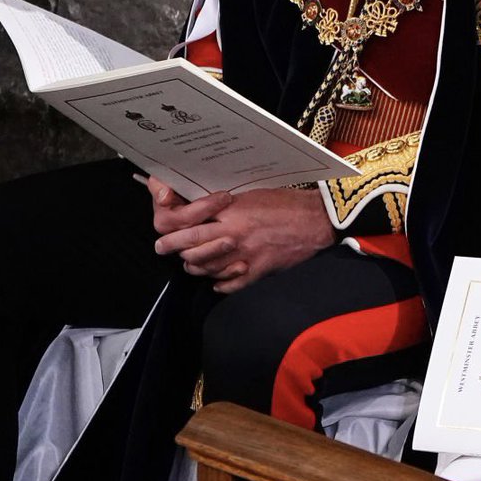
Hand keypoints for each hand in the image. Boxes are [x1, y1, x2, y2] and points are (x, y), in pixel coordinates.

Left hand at [146, 178, 334, 292]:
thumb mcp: (252, 196)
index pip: (189, 227)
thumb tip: (205, 213)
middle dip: (173, 250)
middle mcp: (234, 237)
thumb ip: (227, 208)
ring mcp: (245, 257)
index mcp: (231, 214)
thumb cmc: (287, 203)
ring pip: (206, 270)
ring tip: (194, 261)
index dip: (171, 234)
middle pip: (191, 249)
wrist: (316, 220)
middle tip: (164, 249)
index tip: (164, 235)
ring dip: (196, 266)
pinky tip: (218, 280)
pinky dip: (219, 284)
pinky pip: (229, 284)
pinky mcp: (257, 272)